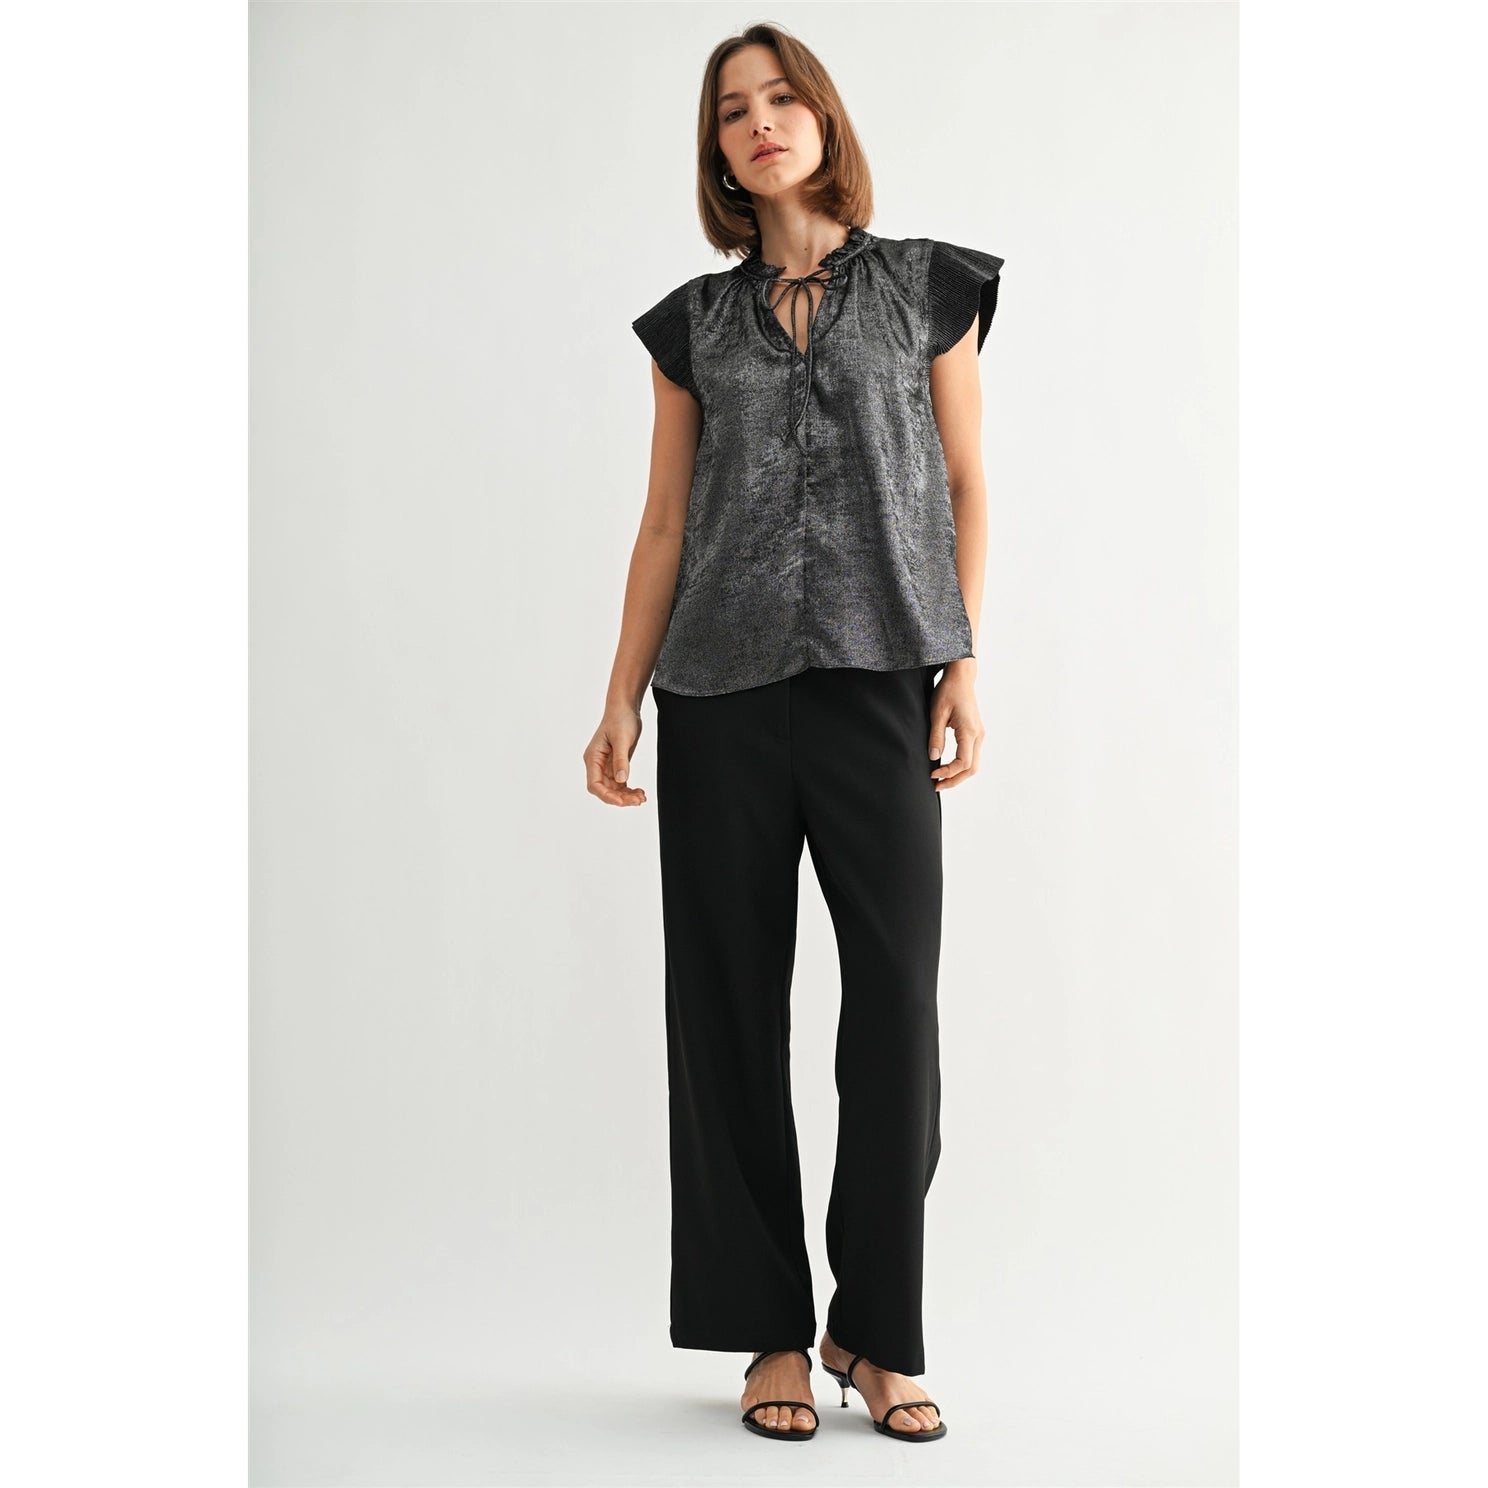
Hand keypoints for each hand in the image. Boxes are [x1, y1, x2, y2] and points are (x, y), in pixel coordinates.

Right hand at [584, 703, 648, 806]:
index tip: (622, 802)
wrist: (625, 708)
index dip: (607, 795)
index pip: (594, 784)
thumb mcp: (622, 739)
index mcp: (593, 758)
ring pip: (613, 789)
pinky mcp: (616, 765)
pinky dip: (629, 790)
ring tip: (642, 798)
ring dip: (626, 796)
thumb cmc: (620, 719)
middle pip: (605, 789)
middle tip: (638, 800)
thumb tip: (622, 780)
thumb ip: (621, 760)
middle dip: (620, 798)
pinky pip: (620, 784)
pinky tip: (640, 793)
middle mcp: (597, 764)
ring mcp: (606, 766)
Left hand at [928, 663, 983, 790]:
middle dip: (954, 780)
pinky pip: (972, 756)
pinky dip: (961, 766)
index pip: (963, 763)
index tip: (932, 774)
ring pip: (974, 764)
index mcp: (969, 731)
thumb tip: (933, 758)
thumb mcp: (937, 713)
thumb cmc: (948, 691)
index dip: (948, 772)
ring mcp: (979, 734)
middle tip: (936, 786)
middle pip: (972, 769)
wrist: (961, 677)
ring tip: (940, 780)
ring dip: (958, 775)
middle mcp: (978, 735)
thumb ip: (936, 736)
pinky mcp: (976, 733)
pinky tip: (947, 767)